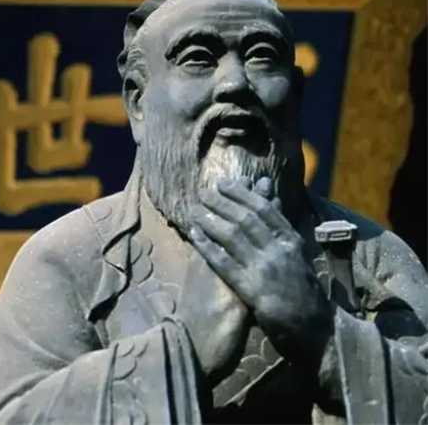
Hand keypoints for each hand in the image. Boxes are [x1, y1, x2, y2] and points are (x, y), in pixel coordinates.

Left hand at [189, 177, 334, 367]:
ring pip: (234, 236)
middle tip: (203, 191)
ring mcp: (266, 269)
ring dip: (211, 220)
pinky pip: (224, 263)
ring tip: (194, 209)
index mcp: (291, 240)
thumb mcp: (296, 257)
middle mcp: (280, 250)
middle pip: (246, 218)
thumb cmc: (304, 292)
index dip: (242, 194)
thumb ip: (280, 230)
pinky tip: (194, 235)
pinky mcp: (253, 289)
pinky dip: (207, 246)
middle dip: (222, 202)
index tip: (224, 183)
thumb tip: (270, 200)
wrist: (319, 331)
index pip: (264, 209)